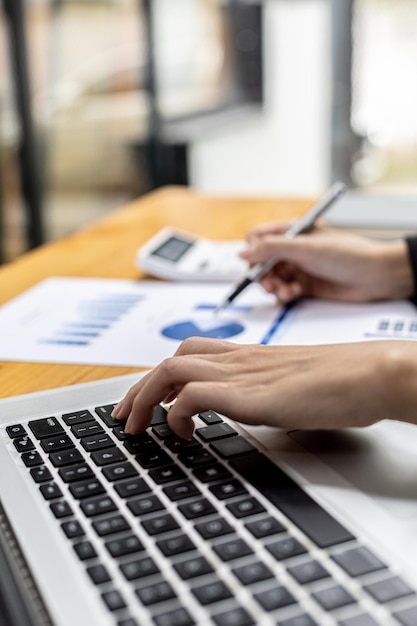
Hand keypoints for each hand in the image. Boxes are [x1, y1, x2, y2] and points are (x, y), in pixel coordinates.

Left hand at [112, 336, 416, 438]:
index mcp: (248, 356)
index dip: (159, 374)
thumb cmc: (340, 381)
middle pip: (170, 359)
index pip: (189, 352)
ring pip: (172, 370)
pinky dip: (178, 411)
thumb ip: (267, 393)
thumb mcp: (291, 385)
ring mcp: (243, 374)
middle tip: (124, 417)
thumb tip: (255, 410)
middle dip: (138, 388)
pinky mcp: (251, 394)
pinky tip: (186, 432)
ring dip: (146, 398)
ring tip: (140, 427)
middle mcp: (239, 360)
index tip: (146, 399)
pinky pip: (195, 393)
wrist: (368, 374)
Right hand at [241, 223, 412, 303]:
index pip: (259, 238)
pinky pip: (284, 291)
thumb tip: (243, 252)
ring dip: (274, 287)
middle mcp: (293, 248)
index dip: (253, 252)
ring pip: (271, 279)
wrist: (375, 277)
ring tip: (284, 291)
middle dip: (262, 274)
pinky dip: (284, 295)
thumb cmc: (348, 254)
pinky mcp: (304, 285)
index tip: (256, 265)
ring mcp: (298, 267)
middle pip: (261, 262)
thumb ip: (272, 249)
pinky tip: (294, 294)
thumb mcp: (306, 248)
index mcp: (292, 231)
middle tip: (269, 284)